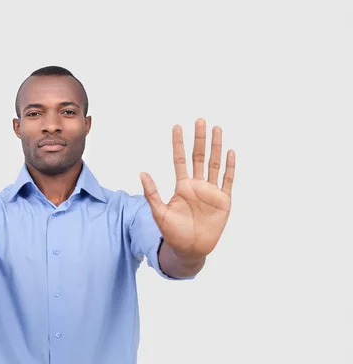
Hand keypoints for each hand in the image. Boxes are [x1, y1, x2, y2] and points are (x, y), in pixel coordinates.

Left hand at [140, 118, 234, 256]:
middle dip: (199, 139)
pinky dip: (229, 167)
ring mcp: (211, 192)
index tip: (177, 126)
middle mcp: (197, 185)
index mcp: (182, 186)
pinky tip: (230, 152)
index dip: (178, 143)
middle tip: (200, 120)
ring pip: (214, 164)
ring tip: (216, 129)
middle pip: (199, 157)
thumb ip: (151, 193)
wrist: (190, 250)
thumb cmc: (173, 233)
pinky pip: (227, 181)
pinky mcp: (223, 201)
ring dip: (216, 147)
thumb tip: (141, 173)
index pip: (180, 159)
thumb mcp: (159, 212)